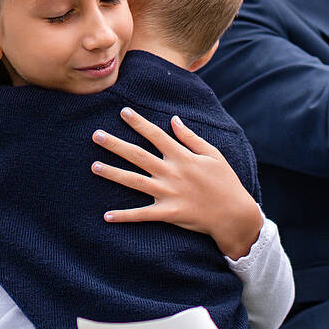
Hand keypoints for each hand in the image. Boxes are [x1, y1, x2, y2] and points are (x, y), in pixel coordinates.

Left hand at [93, 107, 262, 258]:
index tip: (123, 112)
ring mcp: (168, 193)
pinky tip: (106, 216)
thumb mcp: (213, 154)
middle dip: (116, 145)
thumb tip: (174, 120)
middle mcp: (171, 173)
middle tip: (96, 135)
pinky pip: (142, 215)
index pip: (156, 135)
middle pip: (138, 156)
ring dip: (113, 174)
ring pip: (134, 181)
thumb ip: (191, 138)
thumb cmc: (225, 182)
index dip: (139, 123)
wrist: (234, 214)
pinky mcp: (168, 213)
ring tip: (94, 166)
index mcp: (182, 157)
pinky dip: (124, 216)